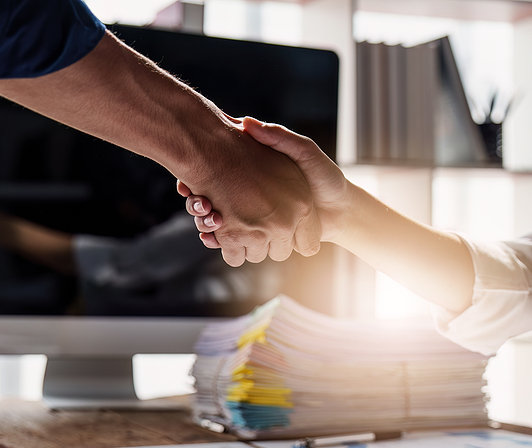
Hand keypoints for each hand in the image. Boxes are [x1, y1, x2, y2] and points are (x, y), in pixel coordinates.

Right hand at [184, 117, 352, 254]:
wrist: (342, 211)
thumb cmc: (325, 178)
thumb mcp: (305, 152)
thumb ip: (280, 138)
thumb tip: (246, 123)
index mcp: (254, 172)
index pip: (215, 171)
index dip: (199, 174)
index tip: (190, 177)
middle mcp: (248, 194)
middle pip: (207, 197)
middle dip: (198, 201)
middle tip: (198, 200)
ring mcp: (251, 216)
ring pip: (214, 219)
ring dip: (204, 220)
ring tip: (207, 216)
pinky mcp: (257, 236)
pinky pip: (230, 240)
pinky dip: (218, 240)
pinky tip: (214, 237)